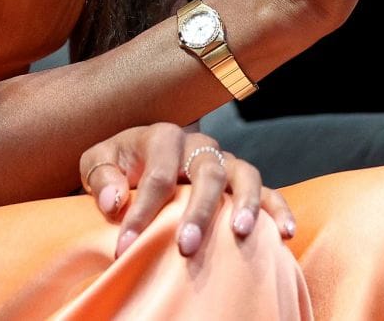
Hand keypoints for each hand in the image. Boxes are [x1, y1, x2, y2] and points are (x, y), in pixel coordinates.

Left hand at [79, 123, 295, 258]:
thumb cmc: (119, 165)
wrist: (138, 159)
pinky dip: (279, 208)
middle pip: (206, 174)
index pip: (156, 176)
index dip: (141, 213)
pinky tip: (286, 233)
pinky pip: (268, 190)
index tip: (125, 248)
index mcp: (162, 136)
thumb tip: (115, 202)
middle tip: (186, 247)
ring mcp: (224, 160)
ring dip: (245, 204)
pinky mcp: (241, 179)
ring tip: (241, 233)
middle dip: (198, 212)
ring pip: (243, 175)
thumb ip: (101, 177)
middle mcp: (198, 144)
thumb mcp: (98, 162)